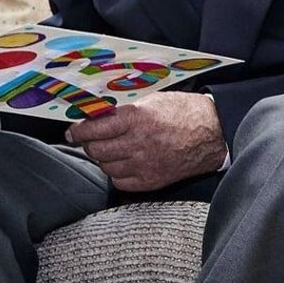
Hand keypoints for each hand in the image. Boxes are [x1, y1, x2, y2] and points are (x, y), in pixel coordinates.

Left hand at [66, 92, 226, 192]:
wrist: (211, 132)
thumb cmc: (181, 111)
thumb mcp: (149, 100)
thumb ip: (122, 108)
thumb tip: (95, 112)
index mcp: (135, 118)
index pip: (94, 128)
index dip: (78, 130)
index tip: (72, 131)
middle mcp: (138, 143)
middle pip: (96, 150)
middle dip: (87, 144)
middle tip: (86, 139)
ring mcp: (144, 164)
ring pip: (106, 166)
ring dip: (102, 157)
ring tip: (107, 148)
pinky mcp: (151, 181)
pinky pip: (120, 182)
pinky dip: (115, 173)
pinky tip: (121, 162)